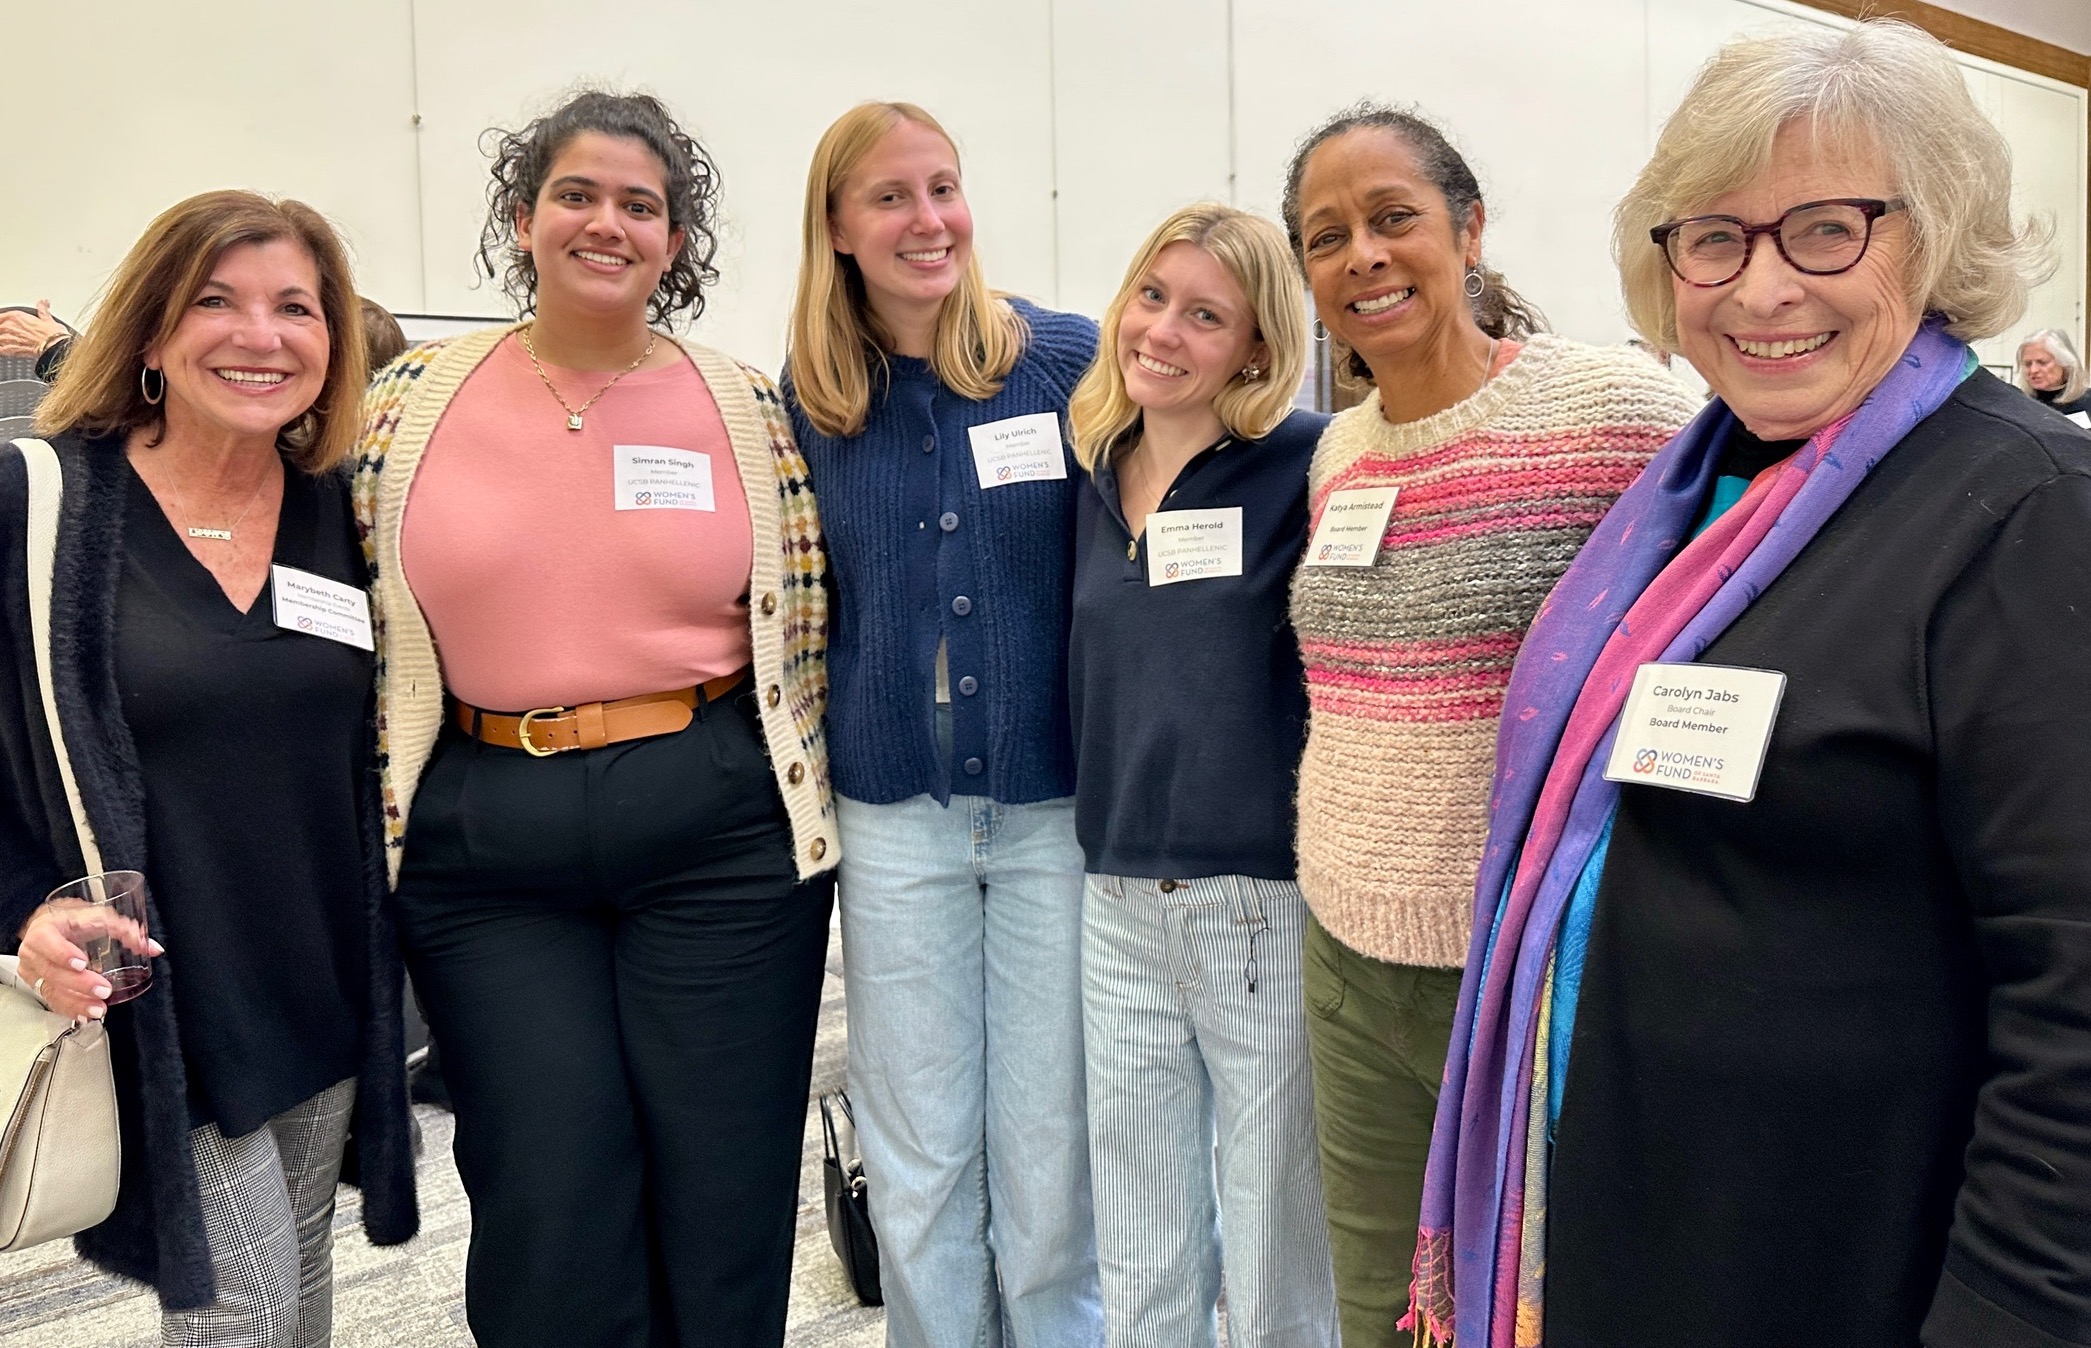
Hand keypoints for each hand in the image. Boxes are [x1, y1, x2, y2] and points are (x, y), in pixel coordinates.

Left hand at [0, 301, 66, 358]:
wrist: (55, 347)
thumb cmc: (52, 334)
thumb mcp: (48, 319)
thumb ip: (42, 311)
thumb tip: (44, 303)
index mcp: (16, 316)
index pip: (0, 316)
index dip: (1, 319)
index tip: (3, 321)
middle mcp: (10, 326)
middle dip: (2, 330)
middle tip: (8, 332)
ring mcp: (8, 338)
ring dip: (2, 340)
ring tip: (7, 341)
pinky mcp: (10, 350)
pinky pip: (0, 350)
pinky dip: (2, 349)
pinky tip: (5, 350)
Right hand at [15, 902, 163, 1019]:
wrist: (46, 928)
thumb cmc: (70, 920)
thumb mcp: (94, 915)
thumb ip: (124, 929)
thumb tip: (152, 948)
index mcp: (45, 930)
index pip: (47, 941)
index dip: (63, 953)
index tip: (82, 963)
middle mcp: (35, 953)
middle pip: (53, 971)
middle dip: (79, 984)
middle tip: (103, 990)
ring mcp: (34, 972)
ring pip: (52, 991)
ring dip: (76, 1003)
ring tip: (98, 1009)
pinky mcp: (39, 986)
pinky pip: (53, 1002)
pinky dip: (70, 1010)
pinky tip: (85, 1015)